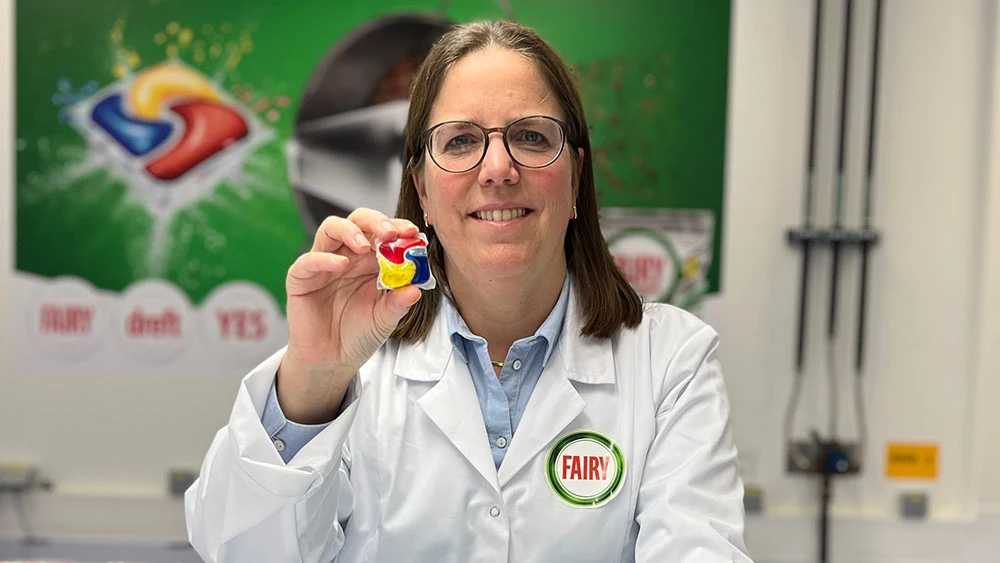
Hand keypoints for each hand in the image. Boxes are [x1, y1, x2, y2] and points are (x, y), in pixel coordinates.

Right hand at [277, 208, 422, 422]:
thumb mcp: (385, 319)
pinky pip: (309, 260)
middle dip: (376, 222)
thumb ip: (399, 302)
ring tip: (365, 245)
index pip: (383, 233)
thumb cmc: (359, 334)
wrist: (332, 361)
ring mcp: (323, 264)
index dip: (398, 228)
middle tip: (391, 233)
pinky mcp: (301, 278)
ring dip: (350, 231)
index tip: (413, 232)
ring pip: (331, 229)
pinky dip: (324, 258)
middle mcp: (347, 255)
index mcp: (370, 260)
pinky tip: (340, 264)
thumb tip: (416, 288)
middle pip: (358, 221)